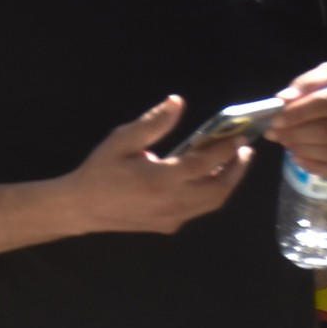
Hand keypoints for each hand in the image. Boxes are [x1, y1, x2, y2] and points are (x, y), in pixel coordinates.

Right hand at [60, 95, 249, 233]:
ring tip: (233, 163)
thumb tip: (177, 102)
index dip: (225, 149)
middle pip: (219, 189)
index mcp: (161, 179)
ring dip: (227, 183)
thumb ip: (152, 123)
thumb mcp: (121, 141)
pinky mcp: (169, 225)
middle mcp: (173, 202)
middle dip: (237, 169)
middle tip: (244, 150)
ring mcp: (173, 217)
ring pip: (212, 202)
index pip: (205, 164)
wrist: (82, 207)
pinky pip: (198, 210)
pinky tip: (206, 179)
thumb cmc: (100, 170)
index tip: (239, 136)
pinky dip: (211, 194)